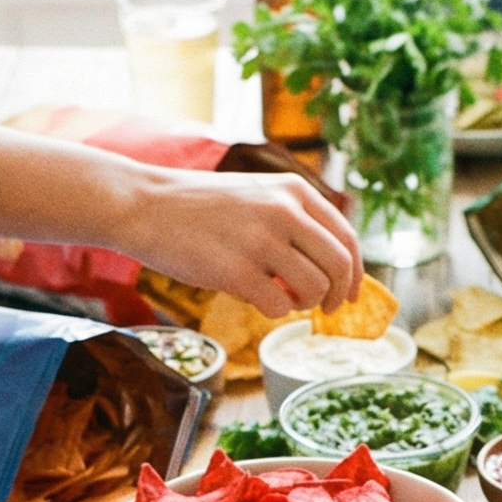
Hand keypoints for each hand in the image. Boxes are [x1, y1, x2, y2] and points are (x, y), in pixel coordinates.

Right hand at [129, 170, 364, 313]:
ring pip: (314, 290)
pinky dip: (273, 310)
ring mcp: (261, 242)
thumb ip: (293, 221)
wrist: (145, 206)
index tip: (352, 294)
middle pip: (339, 267)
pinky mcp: (237, 271)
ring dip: (302, 303)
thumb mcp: (256, 195)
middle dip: (338, 295)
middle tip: (326, 309)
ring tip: (280, 296)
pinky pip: (279, 307)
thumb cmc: (199, 207)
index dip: (356, 273)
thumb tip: (331, 269)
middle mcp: (284, 212)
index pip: (346, 237)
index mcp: (293, 191)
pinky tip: (254, 296)